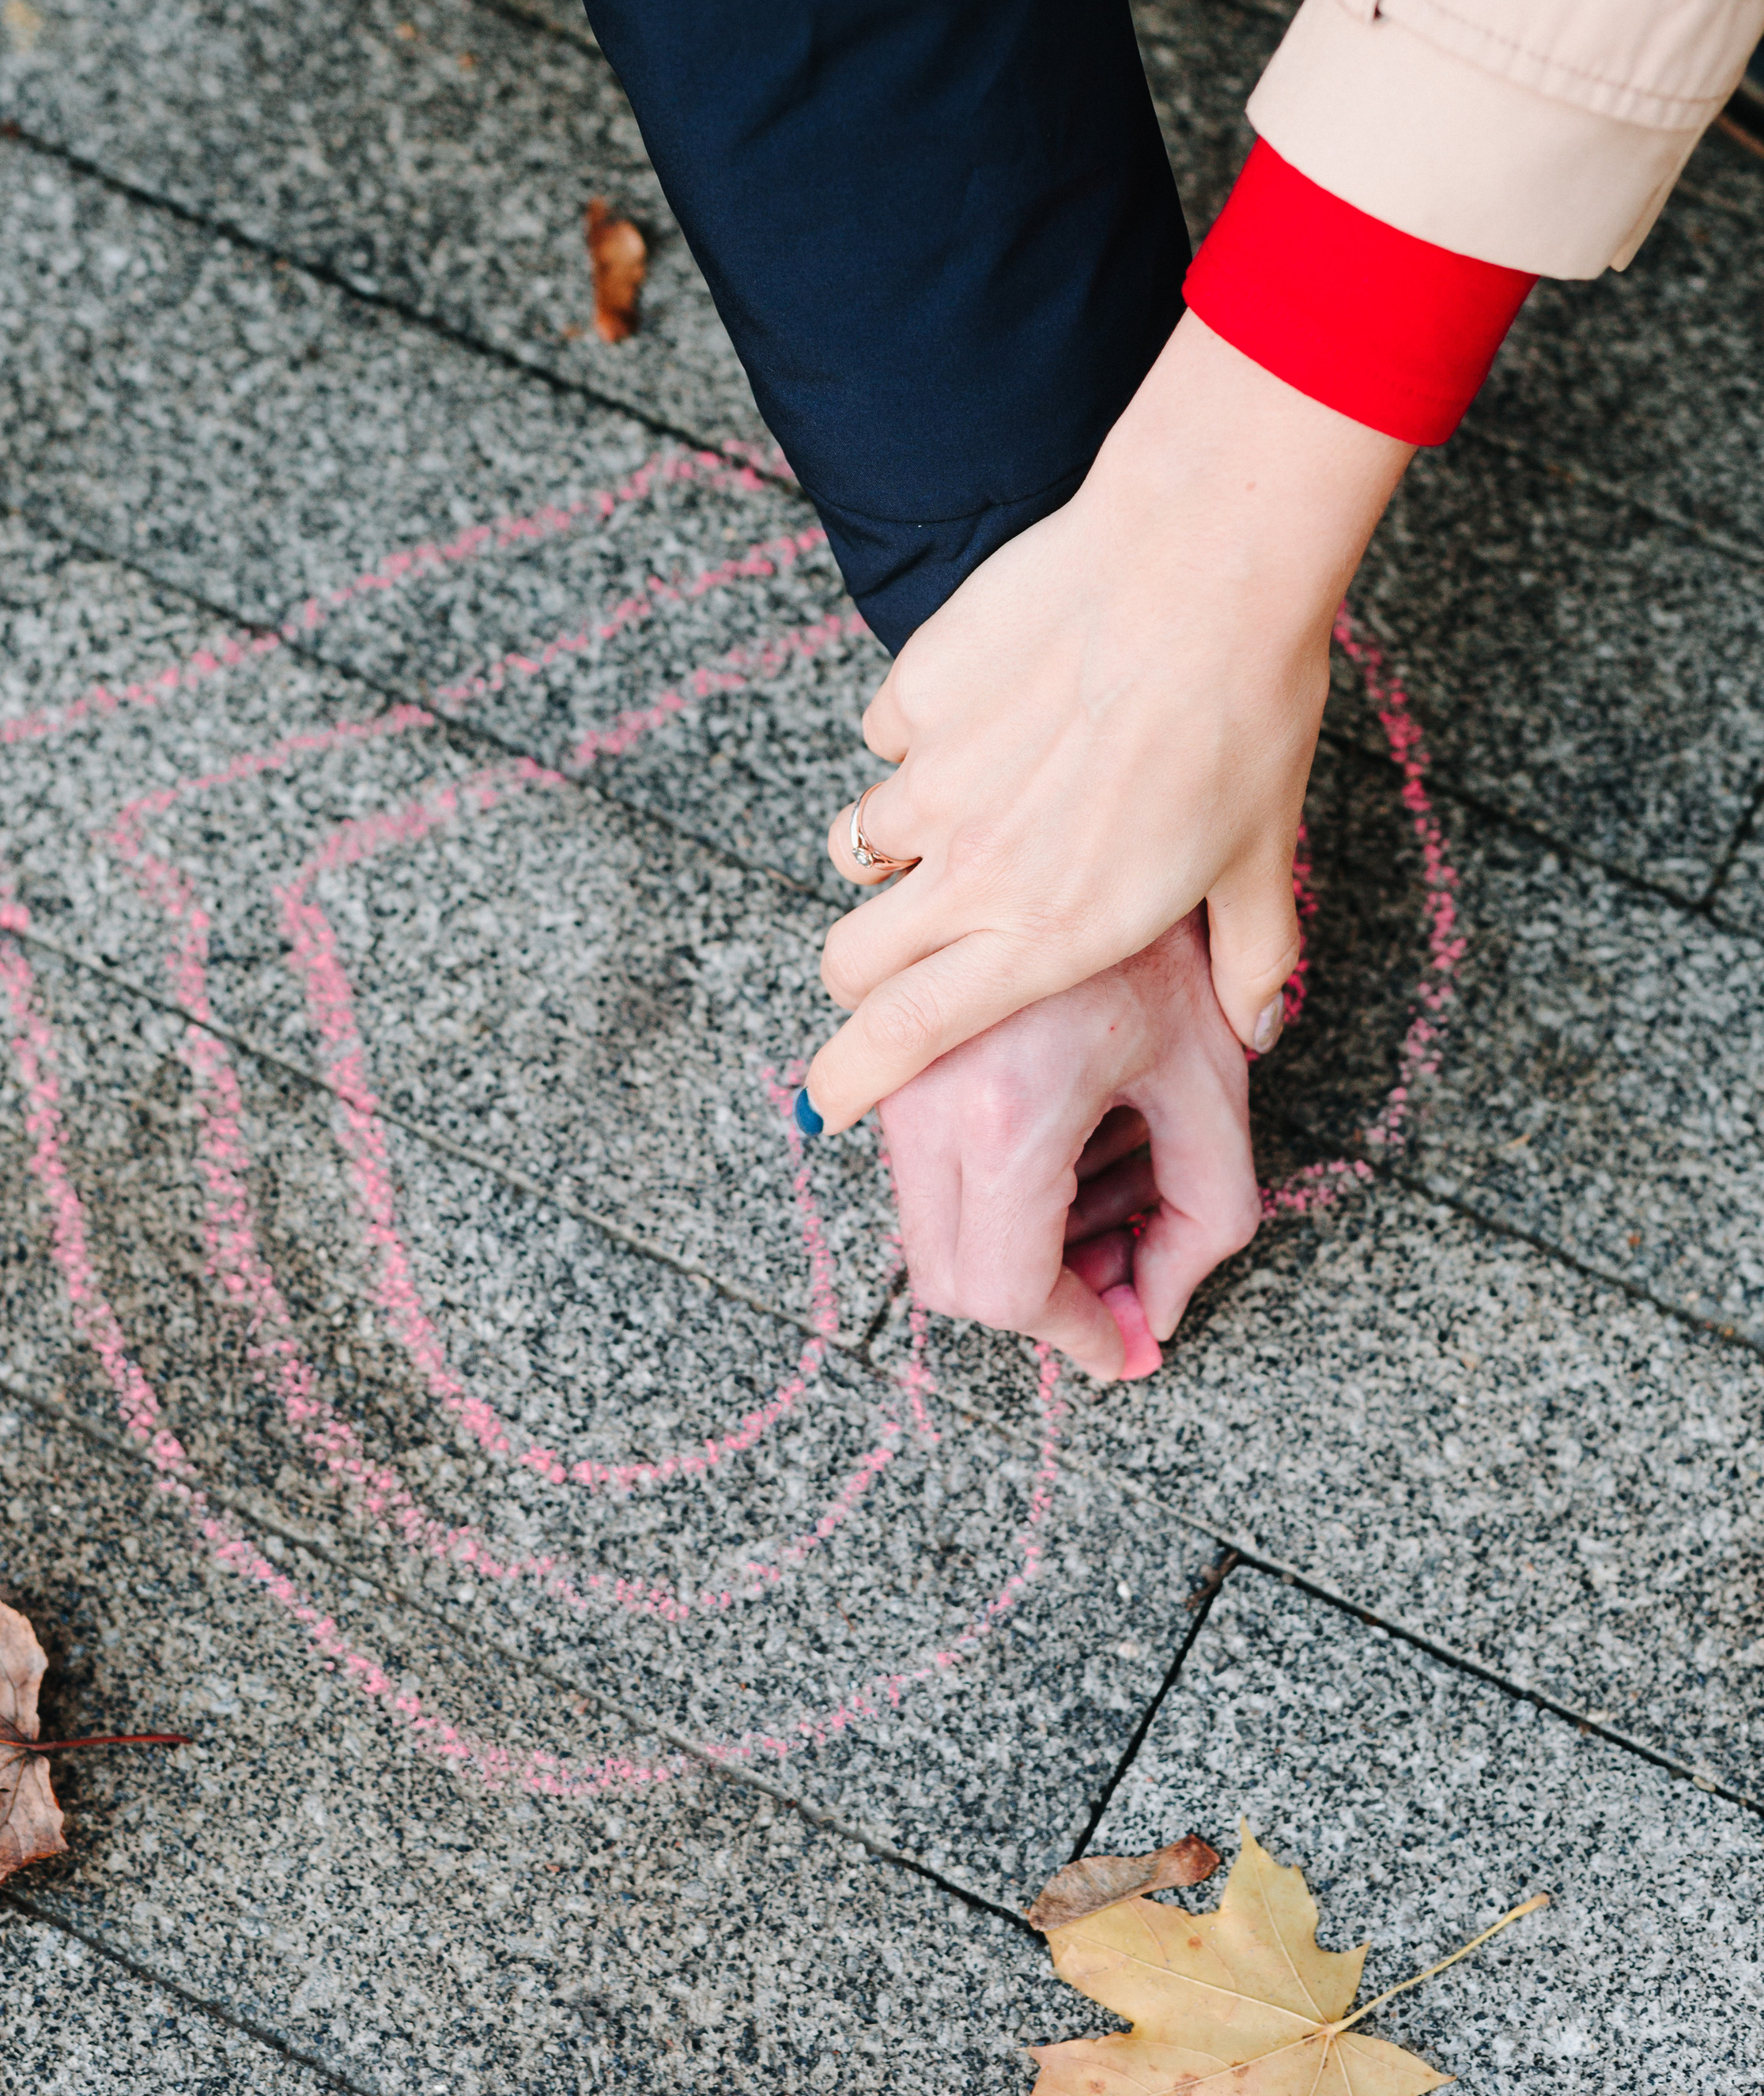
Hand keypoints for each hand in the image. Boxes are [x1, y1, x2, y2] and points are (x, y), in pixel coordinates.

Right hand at [805, 314, 1410, 1130]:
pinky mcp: (916, 692)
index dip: (849, 1080)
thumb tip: (1259, 1025)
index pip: (903, 1037)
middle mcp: (973, 868)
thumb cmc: (1245, 714)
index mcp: (1048, 931)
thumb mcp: (1261, 856)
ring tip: (976, 806)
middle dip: (862, 974)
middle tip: (905, 950)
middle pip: (850, 959)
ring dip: (901, 846)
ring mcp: (933, 779)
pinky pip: (890, 736)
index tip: (829, 1100)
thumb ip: (1252, 959)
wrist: (1202, 565)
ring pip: (861, 845)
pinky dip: (923, 737)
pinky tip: (994, 704)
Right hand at [877, 911, 1260, 1380]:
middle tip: (1125, 1257)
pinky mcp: (879, 1015)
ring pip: (927, 1207)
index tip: (1126, 1341)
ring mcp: (890, 1053)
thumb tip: (1158, 1307)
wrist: (1119, 754)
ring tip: (1113, 1154)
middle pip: (948, 1272)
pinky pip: (911, 1132)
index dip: (1078, 1337)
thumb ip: (1205, 1212)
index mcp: (1010, 1116)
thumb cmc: (1175, 905)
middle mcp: (924, 1092)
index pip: (1011, 1293)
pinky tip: (1070, 1100)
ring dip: (1017, 1218)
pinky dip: (986, 1156)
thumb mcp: (1216, 1072)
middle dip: (1045, 1289)